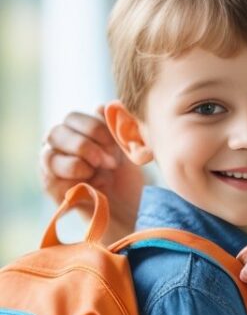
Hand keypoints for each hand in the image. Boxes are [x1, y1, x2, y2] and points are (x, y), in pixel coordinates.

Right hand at [40, 107, 143, 238]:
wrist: (129, 208)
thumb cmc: (126, 174)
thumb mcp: (125, 147)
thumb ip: (114, 125)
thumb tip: (103, 106)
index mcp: (74, 131)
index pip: (72, 118)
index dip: (94, 129)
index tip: (116, 145)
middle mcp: (58, 146)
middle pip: (56, 133)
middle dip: (85, 145)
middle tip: (110, 161)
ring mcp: (51, 168)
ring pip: (48, 156)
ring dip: (78, 163)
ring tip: (100, 172)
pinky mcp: (52, 190)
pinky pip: (52, 181)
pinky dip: (75, 182)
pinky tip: (94, 186)